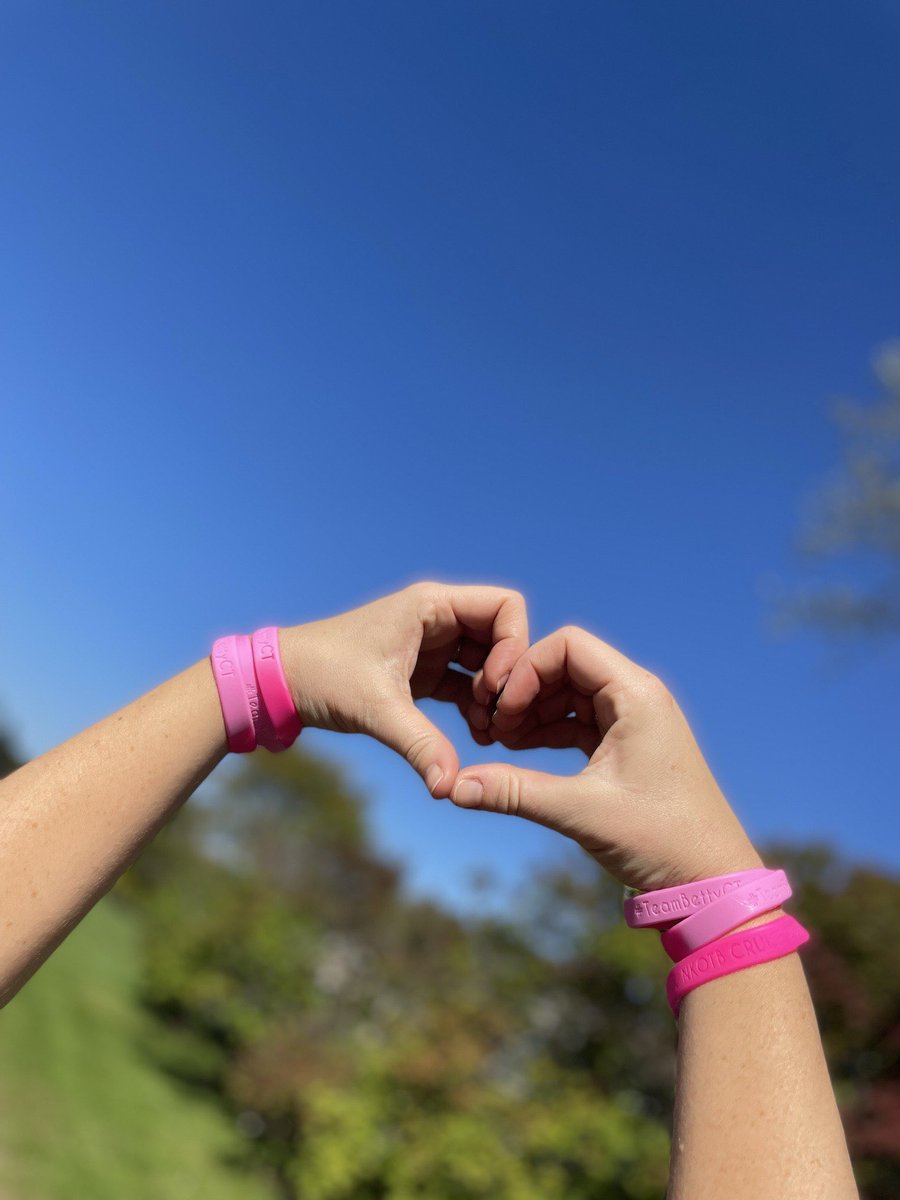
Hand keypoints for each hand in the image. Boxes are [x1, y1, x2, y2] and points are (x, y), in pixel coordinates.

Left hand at [277, 582, 528, 798]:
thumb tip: (449, 787)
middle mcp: (437, 619)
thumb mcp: (376, 708)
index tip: (496, 687)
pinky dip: (475, 708)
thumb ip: (419, 744)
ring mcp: (432, 645)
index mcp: (431, 605)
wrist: (280, 684)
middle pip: (502, 638)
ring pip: (487, 665)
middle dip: (508, 679)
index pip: (505, 606)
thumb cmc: (323, 676)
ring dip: (493, 698)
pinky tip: (474, 738)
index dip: (515, 645)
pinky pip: (467, 685)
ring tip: (486, 733)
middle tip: (499, 719)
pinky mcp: (423, 672)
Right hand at [451, 626, 762, 891]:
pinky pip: (578, 720)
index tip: (501, 710)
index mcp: (636, 694)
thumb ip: (515, 792)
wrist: (708, 879)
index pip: (568, 646)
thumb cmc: (660, 840)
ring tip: (500, 744)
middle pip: (564, 664)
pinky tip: (519, 753)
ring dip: (532, 711)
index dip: (526, 670)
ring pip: (568, 692)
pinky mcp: (627, 744)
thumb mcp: (581, 812)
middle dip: (523, 690)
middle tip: (492, 730)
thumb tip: (454, 788)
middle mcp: (637, 696)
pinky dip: (547, 730)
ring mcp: (633, 719)